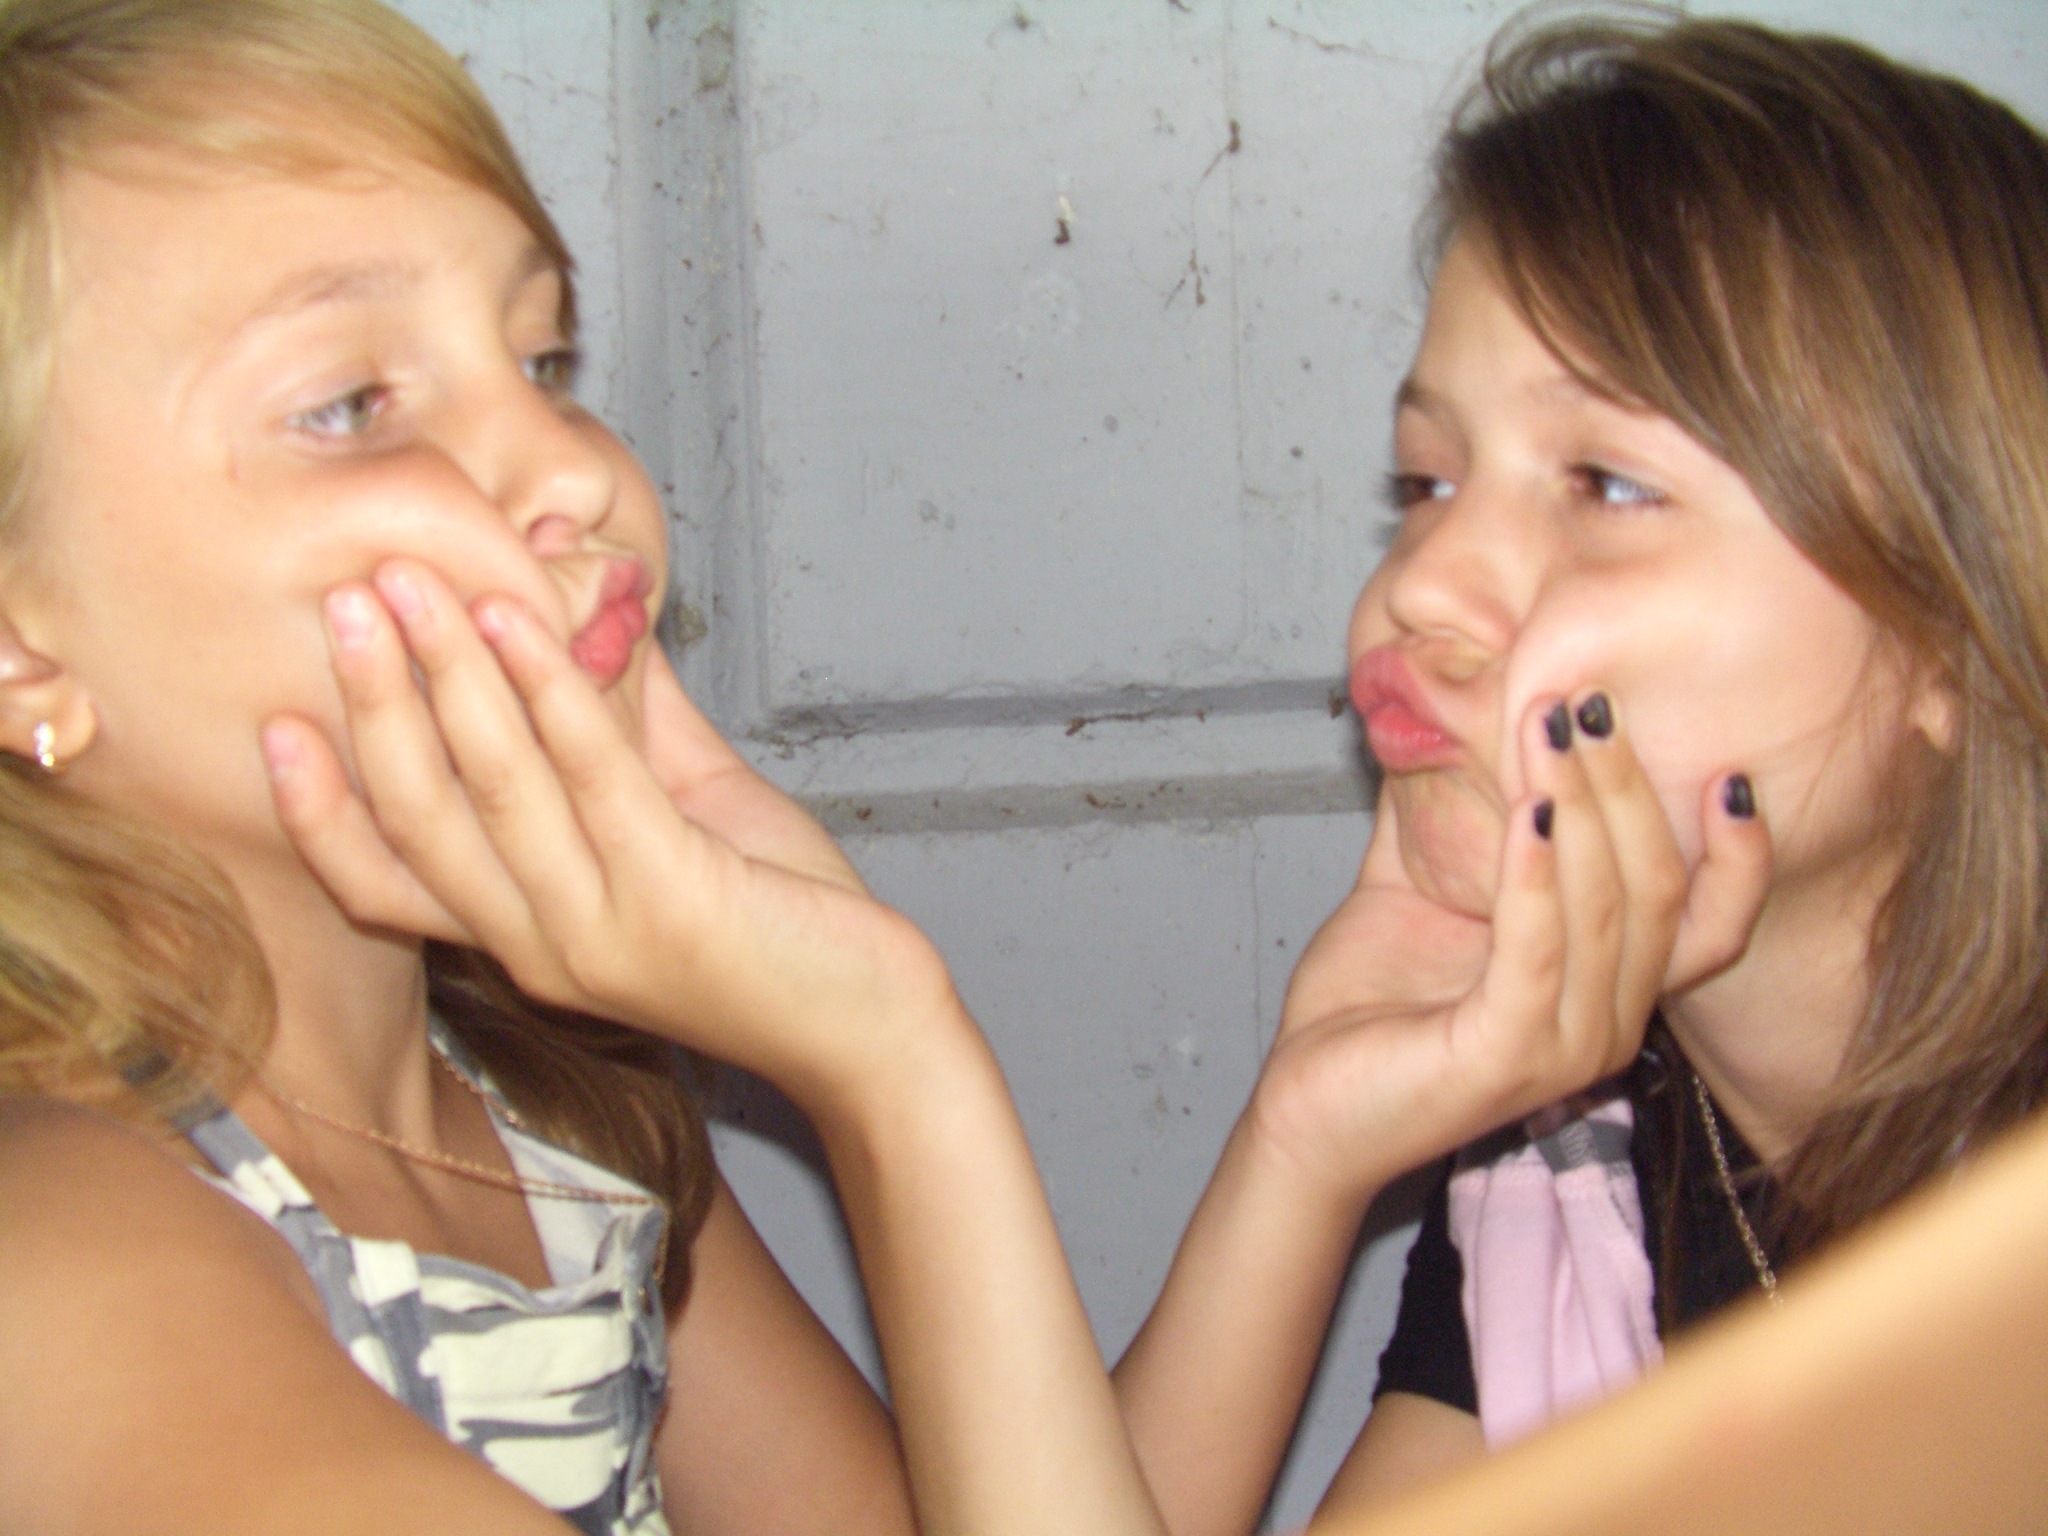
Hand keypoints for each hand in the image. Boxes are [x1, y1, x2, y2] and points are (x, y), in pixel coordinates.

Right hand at [262, 560, 956, 1102]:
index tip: (276, 723)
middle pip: (421, 821)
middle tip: (350, 602)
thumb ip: (621, 739)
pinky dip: (554, 695)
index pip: (386, 884)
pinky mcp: (670, 902)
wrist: (871, 1026)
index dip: (321, 809)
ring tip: (420, 587)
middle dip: (376, 705)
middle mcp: (540, 948)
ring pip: (493, 792)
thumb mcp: (680, 823)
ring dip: (449, 678)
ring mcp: (600, 932)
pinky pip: (595, 781)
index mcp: (525, 939)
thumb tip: (587, 625)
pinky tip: (526, 621)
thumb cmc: (777, 925)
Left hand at [1251, 692, 1770, 1205]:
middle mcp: (1607, 1023)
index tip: (1732, 767)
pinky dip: (1536, 874)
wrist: (1304, 1108)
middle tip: (1589, 697)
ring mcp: (1564, 1048)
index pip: (1711, 924)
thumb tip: (1445, 711)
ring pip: (1606, 909)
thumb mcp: (1422, 893)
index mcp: (1608, 989)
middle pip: (1658, 890)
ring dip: (1582, 805)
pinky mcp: (1505, 1056)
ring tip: (1549, 723)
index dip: (1738, 853)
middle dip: (1627, 784)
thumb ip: (1451, 816)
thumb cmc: (1367, 1011)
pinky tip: (1526, 809)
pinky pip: (1539, 951)